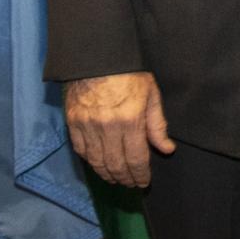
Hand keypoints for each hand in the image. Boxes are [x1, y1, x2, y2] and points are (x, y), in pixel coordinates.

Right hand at [64, 71, 175, 187]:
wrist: (98, 54)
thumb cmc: (129, 72)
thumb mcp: (151, 94)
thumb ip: (157, 124)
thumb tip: (166, 149)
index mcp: (130, 120)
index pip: (136, 159)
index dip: (140, 175)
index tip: (144, 182)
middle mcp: (108, 127)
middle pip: (115, 165)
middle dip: (125, 178)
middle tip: (131, 184)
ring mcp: (87, 126)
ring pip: (97, 161)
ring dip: (107, 174)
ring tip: (116, 179)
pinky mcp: (73, 122)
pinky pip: (81, 150)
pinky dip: (90, 161)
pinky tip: (98, 164)